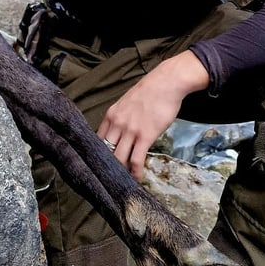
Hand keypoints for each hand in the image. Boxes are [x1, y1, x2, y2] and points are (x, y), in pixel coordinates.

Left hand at [98, 50, 208, 180]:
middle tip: (111, 178)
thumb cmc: (150, 91)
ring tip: (123, 182)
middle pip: (106, 151)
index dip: (99, 155)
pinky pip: (136, 159)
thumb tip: (119, 132)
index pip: (98, 140)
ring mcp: (130, 130)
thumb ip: (120, 117)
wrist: (166, 83)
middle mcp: (117, 123)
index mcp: (111, 115)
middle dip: (107, 166)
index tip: (102, 164)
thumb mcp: (127, 102)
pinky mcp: (145, 136)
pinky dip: (135, 172)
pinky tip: (137, 178)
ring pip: (118, 158)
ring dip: (121, 172)